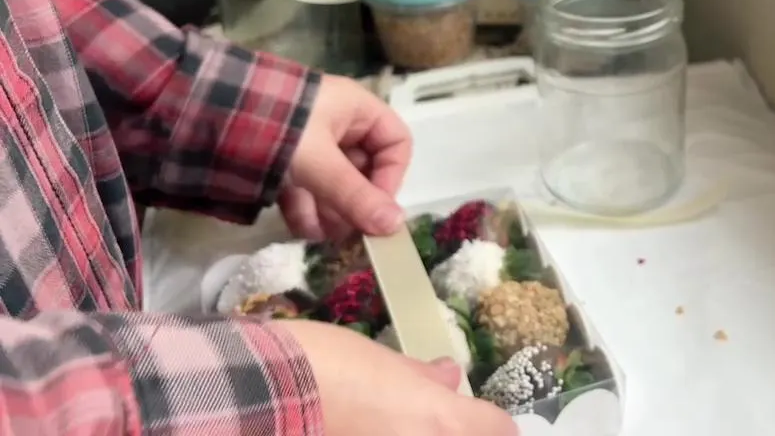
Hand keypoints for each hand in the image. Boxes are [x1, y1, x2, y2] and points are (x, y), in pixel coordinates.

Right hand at [272, 320, 516, 435]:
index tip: (475, 416)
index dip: (490, 423)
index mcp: (442, 424)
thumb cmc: (324, 366)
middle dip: (452, 430)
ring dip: (411, 434)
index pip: (499, 430)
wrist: (258, 397)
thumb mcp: (381, 362)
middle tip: (421, 417)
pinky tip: (359, 427)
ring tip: (385, 420)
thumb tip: (447, 377)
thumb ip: (421, 377)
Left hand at [282, 75, 412, 240]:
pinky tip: (303, 231)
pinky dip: (306, 210)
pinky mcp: (282, 160)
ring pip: (333, 182)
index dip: (392, 177)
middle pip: (364, 168)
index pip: (395, 143)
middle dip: (356, 203)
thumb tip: (395, 228)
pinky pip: (306, 187)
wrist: (203, 112)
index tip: (377, 208)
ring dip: (332, 212)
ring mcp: (308, 143)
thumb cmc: (276, 127)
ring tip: (324, 239)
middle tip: (351, 234)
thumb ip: (354, 195)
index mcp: (356, 110)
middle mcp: (336, 124)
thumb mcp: (318, 162)